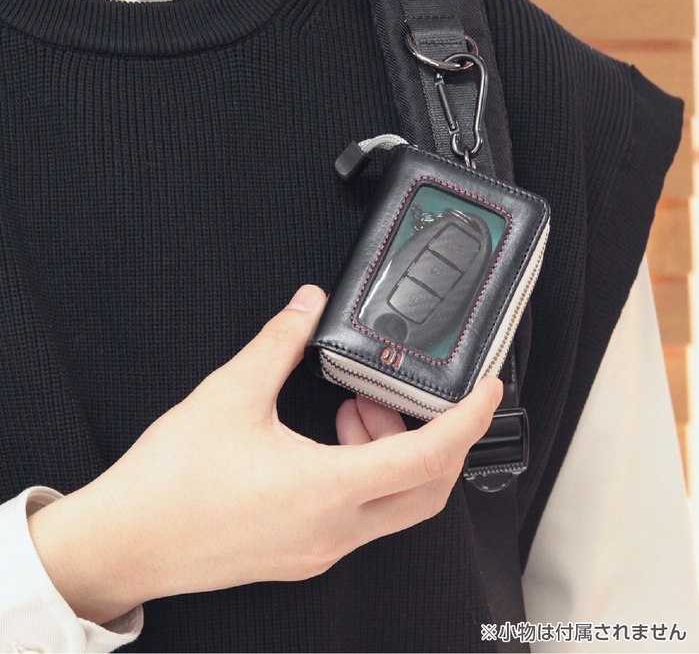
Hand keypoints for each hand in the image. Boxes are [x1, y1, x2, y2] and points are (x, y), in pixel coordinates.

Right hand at [28, 285, 501, 623]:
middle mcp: (334, 529)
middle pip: (426, 489)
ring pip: (394, 505)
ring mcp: (320, 548)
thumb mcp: (230, 394)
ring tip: (353, 410)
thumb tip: (306, 306)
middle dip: (432, 436)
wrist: (125, 542)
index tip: (486, 391)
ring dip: (391, 453)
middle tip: (399, 396)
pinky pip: (361, 516)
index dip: (469, 418)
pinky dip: (364, 474)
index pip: (429, 456)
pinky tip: (329, 442)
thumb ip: (279, 343)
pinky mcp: (302, 552)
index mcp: (326, 490)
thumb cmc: (170, 483)